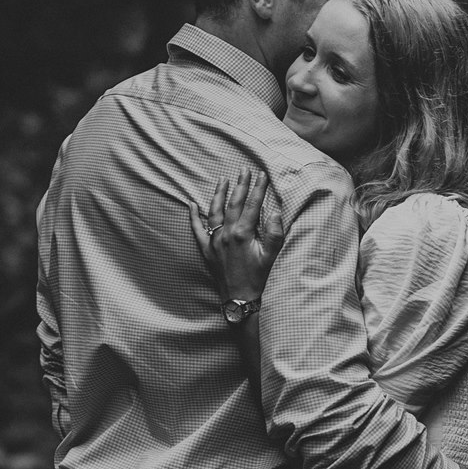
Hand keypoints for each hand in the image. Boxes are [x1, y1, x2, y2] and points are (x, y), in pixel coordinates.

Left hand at [190, 169, 282, 302]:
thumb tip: (275, 212)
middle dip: (240, 184)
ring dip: (219, 194)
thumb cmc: (257, 277)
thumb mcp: (271, 257)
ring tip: (223, 179)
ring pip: (214, 211)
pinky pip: (197, 229)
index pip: (253, 205)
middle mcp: (226, 234)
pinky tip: (192, 203)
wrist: (238, 299)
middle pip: (234, 203)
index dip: (259, 188)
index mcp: (243, 234)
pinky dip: (194, 216)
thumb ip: (274, 233)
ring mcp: (214, 241)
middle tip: (244, 169)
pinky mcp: (206, 249)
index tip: (262, 174)